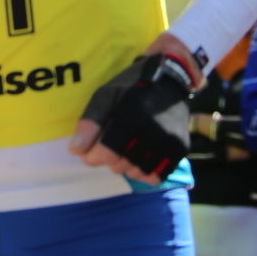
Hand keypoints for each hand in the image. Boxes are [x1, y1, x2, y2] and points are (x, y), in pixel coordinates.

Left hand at [68, 32, 199, 183]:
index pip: (108, 152)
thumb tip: (75, 151)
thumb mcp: (106, 95)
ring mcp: (170, 141)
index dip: (92, 157)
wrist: (171, 79)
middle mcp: (155, 129)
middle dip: (108, 159)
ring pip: (138, 172)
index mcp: (133, 113)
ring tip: (124, 150)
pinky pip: (156, 176)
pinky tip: (138, 158)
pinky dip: (143, 172)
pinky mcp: (181, 148)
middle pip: (121, 165)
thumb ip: (90, 122)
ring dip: (125, 166)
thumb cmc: (133, 85)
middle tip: (108, 146)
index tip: (88, 153)